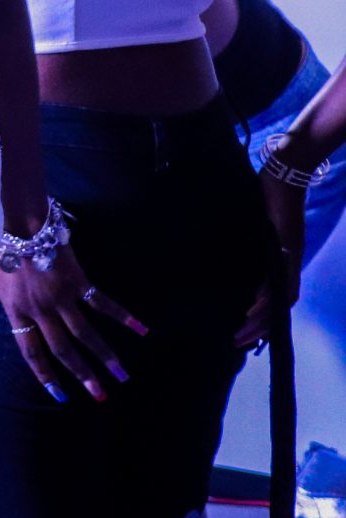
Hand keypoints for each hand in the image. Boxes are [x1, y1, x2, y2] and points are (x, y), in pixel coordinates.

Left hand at [0, 241, 147, 402]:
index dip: (46, 374)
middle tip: (101, 395)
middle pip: (63, 349)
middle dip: (83, 374)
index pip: (31, 351)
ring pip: (86, 334)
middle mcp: (40, 310)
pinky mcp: (78, 280)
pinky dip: (124, 317)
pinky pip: (104, 303)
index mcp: (16, 311)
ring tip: (123, 375)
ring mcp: (61, 296)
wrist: (14, 217)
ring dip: (106, 356)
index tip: (61, 395)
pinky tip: (142, 330)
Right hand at [240, 166, 307, 348]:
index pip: (276, 297)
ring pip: (279, 301)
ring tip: (242, 335)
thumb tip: (228, 245)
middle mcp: (289, 262)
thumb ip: (252, 237)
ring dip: (262, 322)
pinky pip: (276, 283)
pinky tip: (251, 312)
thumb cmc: (268, 193)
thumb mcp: (257, 222)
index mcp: (282, 258)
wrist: (285, 173)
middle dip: (260, 329)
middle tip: (239, 344)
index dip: (264, 318)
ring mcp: (289, 257)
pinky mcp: (286, 250)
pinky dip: (265, 302)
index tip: (243, 331)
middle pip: (279, 307)